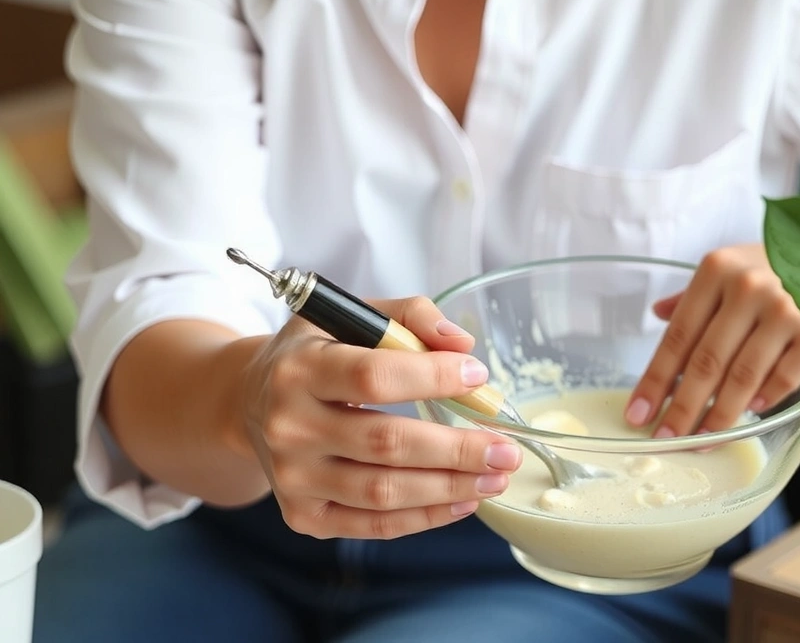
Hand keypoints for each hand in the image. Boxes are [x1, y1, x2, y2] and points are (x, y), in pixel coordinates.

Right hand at [241, 296, 521, 539]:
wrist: (250, 402)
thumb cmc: (316, 354)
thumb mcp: (352, 316)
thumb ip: (409, 317)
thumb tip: (463, 346)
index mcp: (300, 368)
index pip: (373, 377)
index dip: (434, 378)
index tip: (479, 376)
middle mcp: (289, 426)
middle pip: (385, 443)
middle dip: (456, 449)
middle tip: (507, 448)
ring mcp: (292, 477)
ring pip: (383, 492)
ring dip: (450, 488)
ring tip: (496, 476)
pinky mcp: (302, 515)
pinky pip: (372, 525)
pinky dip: (424, 517)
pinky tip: (463, 501)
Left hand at [625, 244, 799, 436]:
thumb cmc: (773, 276)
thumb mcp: (730, 274)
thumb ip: (695, 297)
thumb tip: (658, 313)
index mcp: (717, 269)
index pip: (677, 336)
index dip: (655, 380)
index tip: (637, 415)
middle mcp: (749, 285)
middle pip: (705, 361)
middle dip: (681, 408)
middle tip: (665, 439)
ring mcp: (786, 309)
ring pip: (742, 377)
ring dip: (718, 416)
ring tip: (701, 441)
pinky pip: (783, 380)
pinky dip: (765, 400)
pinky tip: (751, 414)